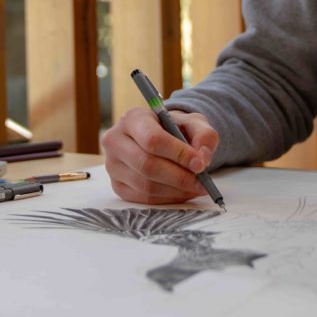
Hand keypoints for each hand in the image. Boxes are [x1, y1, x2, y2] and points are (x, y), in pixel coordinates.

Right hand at [101, 108, 218, 204]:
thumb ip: (204, 136)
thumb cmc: (176, 128)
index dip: (178, 154)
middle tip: (202, 181)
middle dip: (179, 177)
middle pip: (147, 165)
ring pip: (145, 185)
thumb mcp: (194, 123)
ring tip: (196, 187)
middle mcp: (116, 140)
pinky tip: (183, 192)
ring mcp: (113, 165)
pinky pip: (144, 198)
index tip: (200, 164)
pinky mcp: (117, 186)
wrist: (162, 137)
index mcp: (133, 118)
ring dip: (176, 190)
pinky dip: (168, 198)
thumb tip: (203, 160)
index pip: (153, 139)